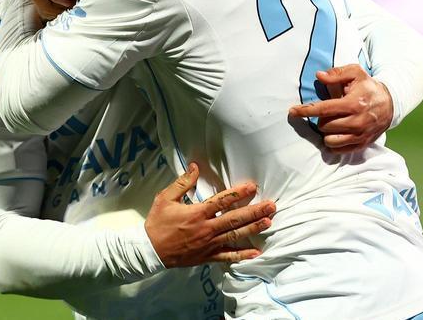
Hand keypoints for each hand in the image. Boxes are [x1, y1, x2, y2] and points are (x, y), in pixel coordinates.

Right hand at [145, 163, 275, 267]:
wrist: (150, 250)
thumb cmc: (157, 223)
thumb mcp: (165, 198)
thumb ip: (182, 182)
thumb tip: (196, 166)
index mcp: (197, 213)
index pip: (222, 201)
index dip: (238, 193)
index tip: (252, 186)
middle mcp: (206, 228)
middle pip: (235, 218)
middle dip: (255, 211)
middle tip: (272, 206)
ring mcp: (209, 244)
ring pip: (235, 235)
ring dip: (253, 228)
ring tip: (269, 222)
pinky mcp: (207, 256)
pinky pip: (227, 256)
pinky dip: (242, 255)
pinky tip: (256, 252)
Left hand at [288, 64, 393, 153]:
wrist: (390, 103)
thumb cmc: (368, 87)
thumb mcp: (355, 73)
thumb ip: (336, 74)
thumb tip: (319, 76)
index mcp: (354, 103)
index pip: (324, 109)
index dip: (306, 110)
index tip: (292, 111)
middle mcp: (357, 122)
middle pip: (325, 126)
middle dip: (321, 119)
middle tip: (327, 113)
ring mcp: (360, 135)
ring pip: (330, 140)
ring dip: (326, 132)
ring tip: (332, 123)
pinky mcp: (362, 144)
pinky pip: (339, 150)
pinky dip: (333, 143)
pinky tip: (335, 134)